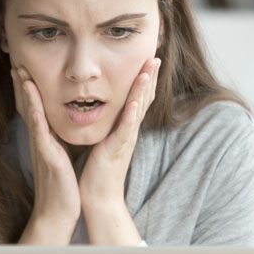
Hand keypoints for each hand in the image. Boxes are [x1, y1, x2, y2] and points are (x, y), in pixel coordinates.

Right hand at [11, 67, 80, 244]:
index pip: (34, 108)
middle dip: (22, 84)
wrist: (58, 212)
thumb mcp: (60, 157)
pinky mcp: (47, 157)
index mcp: (44, 139)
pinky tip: (33, 106)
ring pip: (31, 115)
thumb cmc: (62, 186)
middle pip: (27, 106)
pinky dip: (36, 118)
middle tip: (16, 61)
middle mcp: (39, 140)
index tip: (24, 67)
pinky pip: (40, 135)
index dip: (28, 88)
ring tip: (22, 74)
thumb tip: (59, 129)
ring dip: (26, 94)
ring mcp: (41, 148)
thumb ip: (57, 141)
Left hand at [79, 57, 160, 243]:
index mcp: (124, 128)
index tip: (147, 58)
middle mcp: (129, 132)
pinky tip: (134, 102)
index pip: (138, 98)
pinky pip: (126, 130)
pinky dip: (131, 115)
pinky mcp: (116, 150)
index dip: (144, 79)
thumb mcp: (104, 141)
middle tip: (155, 55)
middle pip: (144, 99)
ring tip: (149, 69)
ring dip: (144, 89)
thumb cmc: (98, 171)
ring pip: (138, 109)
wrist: (99, 198)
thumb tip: (106, 111)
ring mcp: (125, 140)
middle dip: (149, 76)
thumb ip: (108, 126)